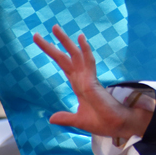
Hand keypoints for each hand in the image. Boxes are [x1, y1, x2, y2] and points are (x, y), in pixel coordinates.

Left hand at [34, 25, 152, 138]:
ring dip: (66, 42)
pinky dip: (85, 50)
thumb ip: (66, 118)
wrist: (118, 126)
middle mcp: (83, 79)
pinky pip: (89, 63)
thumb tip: (51, 118)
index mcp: (80, 86)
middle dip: (53, 45)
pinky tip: (81, 39)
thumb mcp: (79, 121)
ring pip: (76, 56)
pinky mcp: (93, 83)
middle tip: (37, 34)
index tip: (44, 41)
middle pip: (66, 58)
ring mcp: (88, 79)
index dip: (54, 53)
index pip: (65, 65)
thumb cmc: (103, 122)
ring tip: (54, 28)